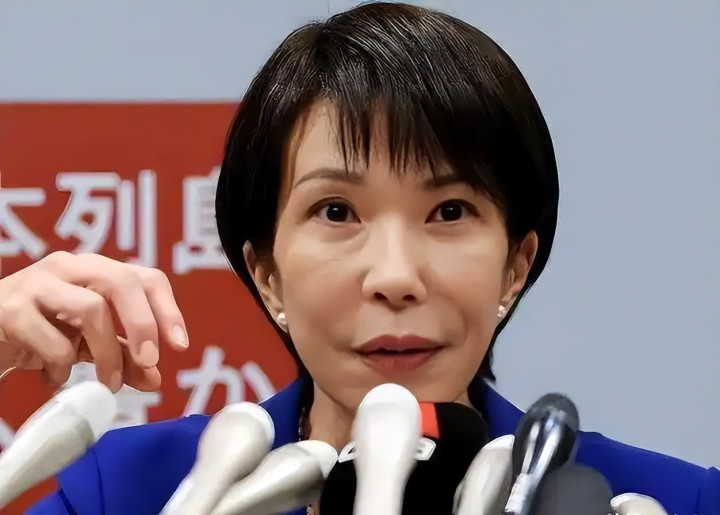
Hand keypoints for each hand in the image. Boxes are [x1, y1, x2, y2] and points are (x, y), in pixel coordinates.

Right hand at [0, 252, 188, 391]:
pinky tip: (55, 377)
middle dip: (143, 324)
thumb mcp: (87, 344)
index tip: (180, 345)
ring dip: (107, 353)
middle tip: (150, 362)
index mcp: (95, 270)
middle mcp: (70, 267)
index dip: (167, 309)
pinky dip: (62, 367)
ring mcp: (38, 283)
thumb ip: (123, 357)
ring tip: (105, 381)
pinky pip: (52, 340)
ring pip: (92, 309)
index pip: (145, 277)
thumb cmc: (38, 332)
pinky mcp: (11, 309)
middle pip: (122, 281)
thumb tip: (155, 379)